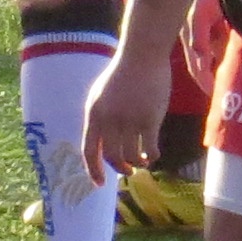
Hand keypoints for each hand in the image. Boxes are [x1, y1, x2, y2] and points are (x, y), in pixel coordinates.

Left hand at [82, 48, 173, 182]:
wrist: (142, 56)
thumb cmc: (122, 76)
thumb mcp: (100, 95)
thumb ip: (99, 119)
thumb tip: (100, 145)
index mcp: (94, 113)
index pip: (89, 150)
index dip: (93, 170)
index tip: (99, 184)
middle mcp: (109, 119)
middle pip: (112, 157)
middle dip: (119, 168)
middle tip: (127, 170)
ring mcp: (130, 120)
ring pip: (131, 156)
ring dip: (137, 163)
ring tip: (141, 161)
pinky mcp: (150, 119)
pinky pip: (149, 149)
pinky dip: (150, 157)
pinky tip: (152, 154)